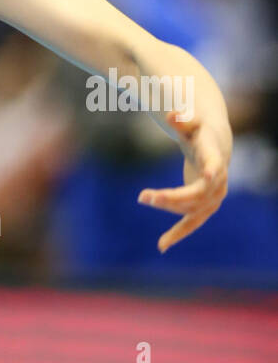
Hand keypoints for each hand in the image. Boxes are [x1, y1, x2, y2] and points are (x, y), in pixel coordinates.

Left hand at [137, 107, 231, 252]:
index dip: (213, 169)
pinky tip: (161, 246)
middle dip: (171, 197)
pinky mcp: (203, 208)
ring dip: (167, 208)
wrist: (214, 146)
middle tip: (143, 196)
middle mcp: (218, 182)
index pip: (215, 164)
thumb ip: (182, 119)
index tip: (211, 175)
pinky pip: (190, 224)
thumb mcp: (190, 121)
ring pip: (190, 209)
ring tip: (143, 201)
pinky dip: (176, 235)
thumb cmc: (199, 130)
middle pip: (195, 193)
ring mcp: (212, 198)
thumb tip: (171, 116)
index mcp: (215, 157)